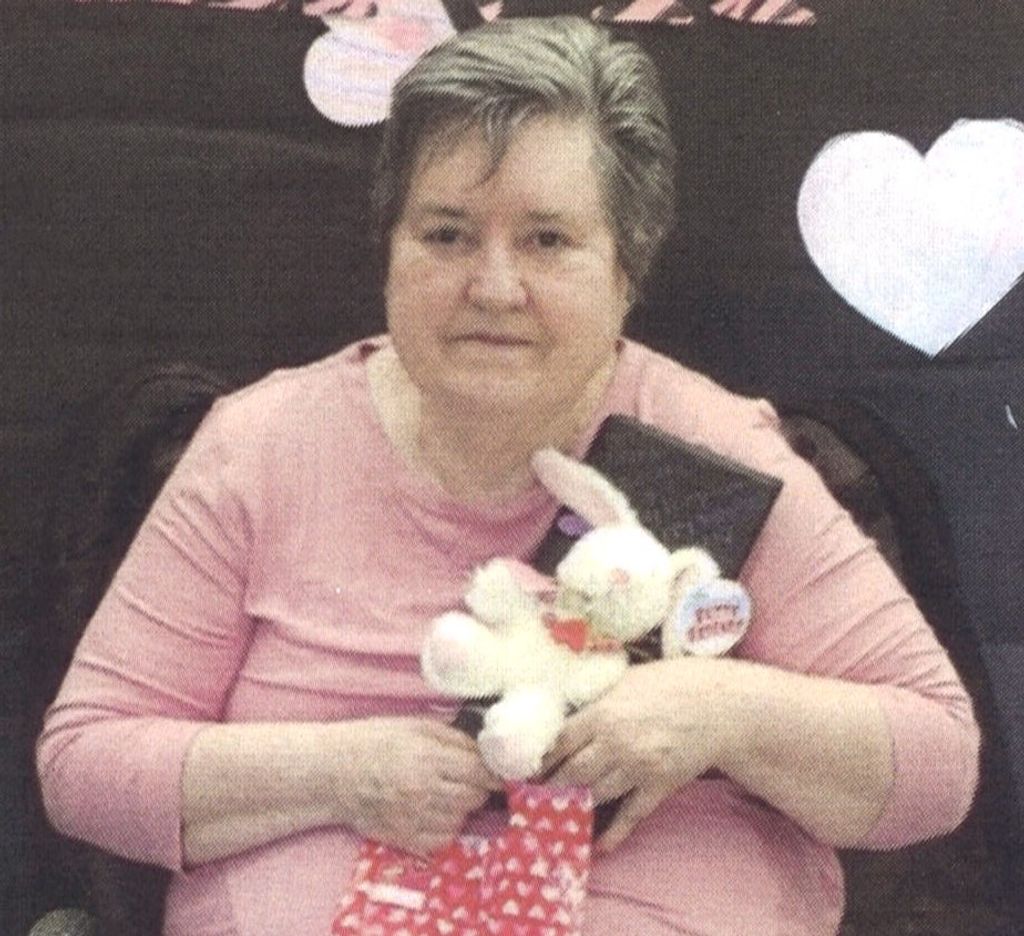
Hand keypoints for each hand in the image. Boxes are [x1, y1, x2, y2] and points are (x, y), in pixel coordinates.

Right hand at [334, 718, 501, 856]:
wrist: (333, 773)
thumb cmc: (375, 741)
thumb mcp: (415, 725)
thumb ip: (453, 737)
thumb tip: (487, 748)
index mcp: (429, 757)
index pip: (480, 770)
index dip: (495, 770)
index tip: (500, 769)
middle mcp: (425, 790)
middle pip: (474, 796)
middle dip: (478, 786)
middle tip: (468, 777)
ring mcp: (415, 818)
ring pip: (461, 819)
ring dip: (462, 806)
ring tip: (446, 792)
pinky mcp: (405, 838)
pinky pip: (442, 839)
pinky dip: (446, 827)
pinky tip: (435, 812)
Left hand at [544, 658, 742, 851]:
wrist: (720, 705)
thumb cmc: (672, 682)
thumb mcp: (627, 679)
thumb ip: (598, 698)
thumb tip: (568, 709)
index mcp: (603, 713)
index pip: (559, 742)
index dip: (539, 758)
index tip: (523, 768)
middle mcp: (615, 743)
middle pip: (571, 772)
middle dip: (548, 787)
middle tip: (529, 798)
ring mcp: (637, 768)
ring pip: (595, 795)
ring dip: (573, 807)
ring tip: (553, 816)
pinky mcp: (658, 786)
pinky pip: (631, 815)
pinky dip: (614, 832)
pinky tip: (599, 845)